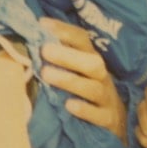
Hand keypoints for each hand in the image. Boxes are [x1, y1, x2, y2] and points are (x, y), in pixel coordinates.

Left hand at [39, 17, 126, 140]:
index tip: (42, 24)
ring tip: (46, 74)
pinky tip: (69, 106)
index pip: (82, 41)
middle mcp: (101, 77)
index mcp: (92, 61)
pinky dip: (85, 110)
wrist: (117, 122)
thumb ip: (58, 57)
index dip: (64, 31)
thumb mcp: (77, 72)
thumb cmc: (86, 93)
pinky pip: (100, 116)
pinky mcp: (108, 120)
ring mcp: (106, 99)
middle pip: (92, 63)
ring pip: (94, 88)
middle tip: (44, 49)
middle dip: (68, 56)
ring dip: (70, 80)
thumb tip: (29, 38)